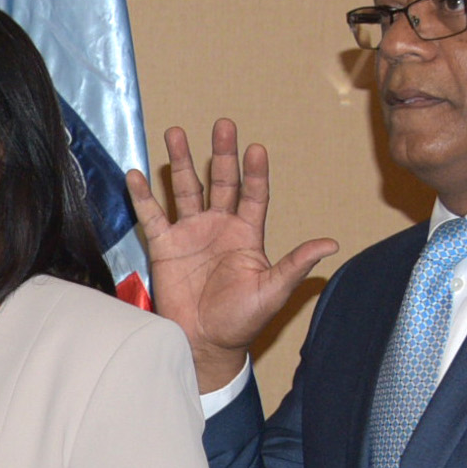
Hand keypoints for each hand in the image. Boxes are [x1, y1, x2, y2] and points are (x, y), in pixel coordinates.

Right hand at [124, 120, 336, 391]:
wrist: (203, 342)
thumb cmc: (242, 320)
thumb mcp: (273, 290)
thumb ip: (295, 263)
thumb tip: (330, 244)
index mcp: (247, 235)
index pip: (252, 194)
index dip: (254, 172)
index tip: (255, 148)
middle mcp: (219, 227)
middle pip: (220, 181)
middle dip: (221, 153)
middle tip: (223, 125)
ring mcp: (190, 234)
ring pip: (185, 189)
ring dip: (180, 162)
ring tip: (176, 133)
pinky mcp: (164, 246)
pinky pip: (152, 215)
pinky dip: (143, 195)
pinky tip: (136, 174)